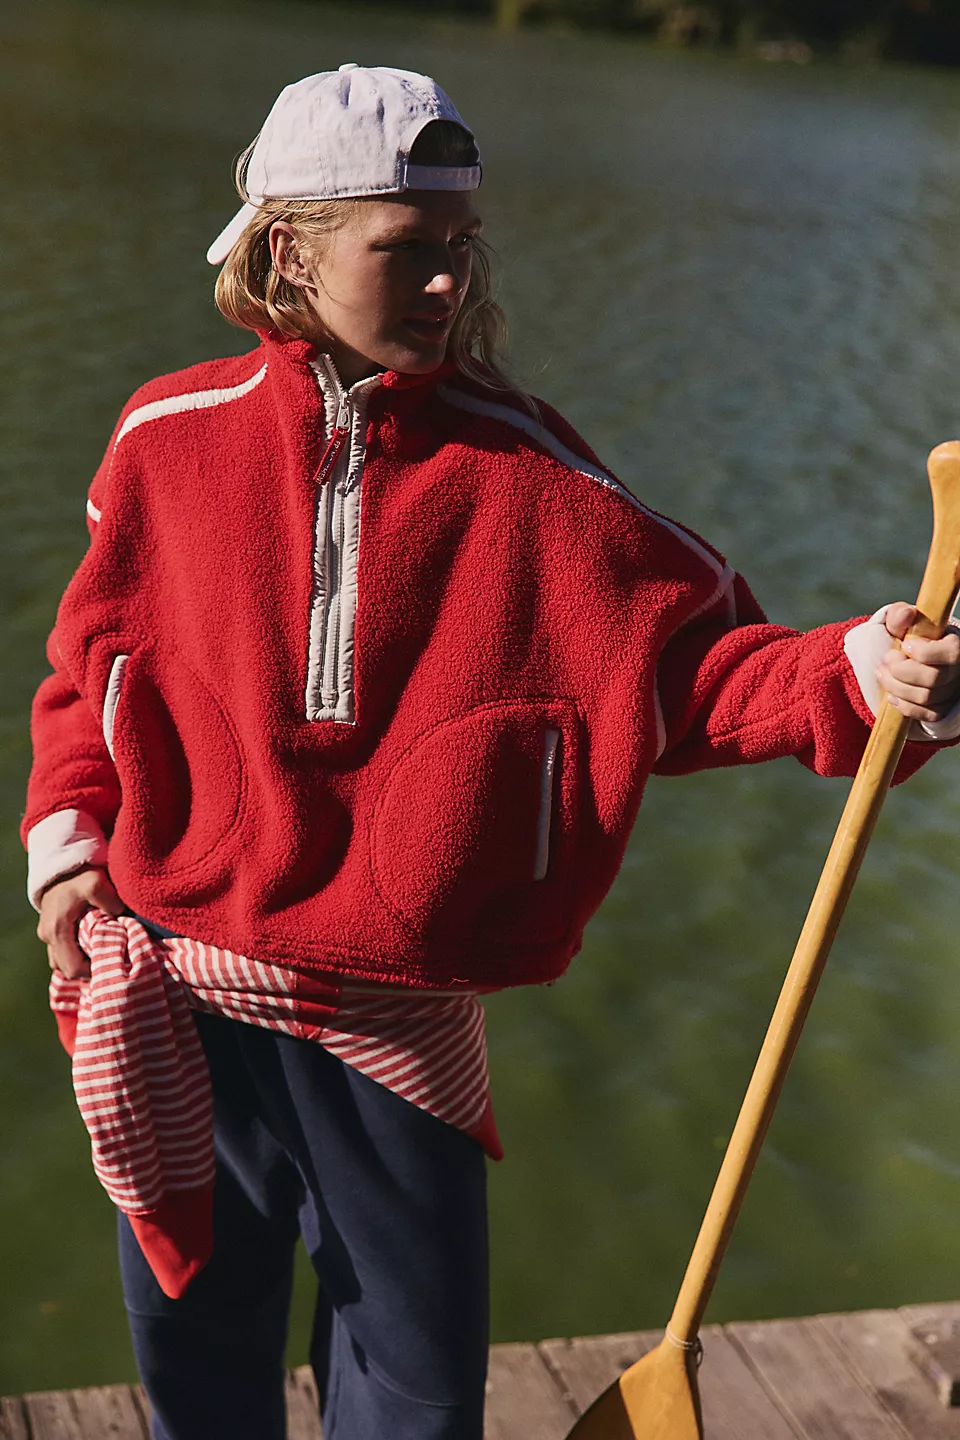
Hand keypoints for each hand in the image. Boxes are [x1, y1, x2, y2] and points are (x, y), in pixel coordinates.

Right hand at [37, 867, 123, 978]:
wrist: (60, 862)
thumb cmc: (78, 874)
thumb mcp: (96, 882)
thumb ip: (110, 901)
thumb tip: (121, 919)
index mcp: (57, 930)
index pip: (73, 968)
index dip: (93, 971)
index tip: (112, 963)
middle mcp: (47, 936)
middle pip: (67, 969)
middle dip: (88, 968)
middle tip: (110, 958)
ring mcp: (47, 933)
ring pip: (63, 961)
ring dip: (81, 961)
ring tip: (103, 951)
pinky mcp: (51, 929)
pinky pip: (62, 951)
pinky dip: (76, 952)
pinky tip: (93, 944)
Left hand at [876, 602, 959, 722]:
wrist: (907, 660)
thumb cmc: (908, 638)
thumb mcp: (902, 623)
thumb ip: (900, 615)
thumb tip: (906, 614)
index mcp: (955, 644)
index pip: (952, 652)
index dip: (924, 653)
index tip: (905, 646)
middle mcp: (958, 670)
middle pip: (934, 678)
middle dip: (900, 671)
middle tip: (885, 661)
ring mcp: (952, 691)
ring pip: (926, 697)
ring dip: (896, 687)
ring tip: (882, 674)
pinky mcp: (943, 708)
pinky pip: (926, 714)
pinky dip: (904, 706)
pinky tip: (892, 695)